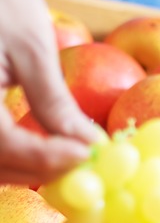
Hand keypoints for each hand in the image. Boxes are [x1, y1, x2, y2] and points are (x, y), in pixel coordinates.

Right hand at [0, 0, 96, 185]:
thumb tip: (89, 145)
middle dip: (39, 171)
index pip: (6, 146)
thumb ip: (55, 104)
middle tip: (82, 163)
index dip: (48, 159)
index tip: (87, 156)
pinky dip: (11, 156)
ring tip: (67, 158)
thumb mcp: (32, 50)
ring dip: (25, 169)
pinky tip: (40, 149)